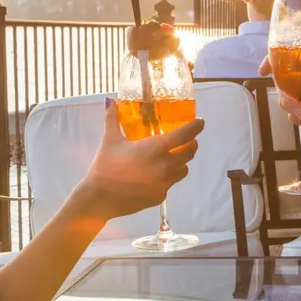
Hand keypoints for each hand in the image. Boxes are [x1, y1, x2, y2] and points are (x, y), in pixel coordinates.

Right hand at [72, 99, 204, 221]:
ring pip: (183, 170)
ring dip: (181, 161)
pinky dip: (167, 177)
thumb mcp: (109, 140)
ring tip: (171, 157)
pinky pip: (170, 184)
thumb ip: (112, 119)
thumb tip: (111, 101)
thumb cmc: (105, 166)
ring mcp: (164, 183)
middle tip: (187, 139)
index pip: (185, 135)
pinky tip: (153, 176)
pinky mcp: (160, 196)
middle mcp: (165, 166)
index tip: (200, 122)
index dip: (196, 127)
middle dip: (191, 144)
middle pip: (190, 153)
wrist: (100, 198)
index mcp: (156, 148)